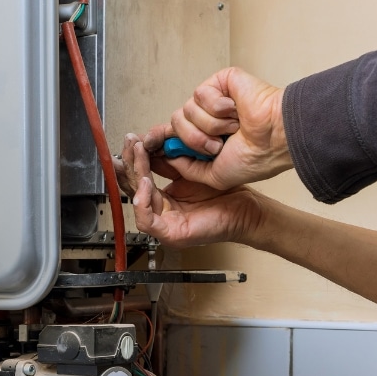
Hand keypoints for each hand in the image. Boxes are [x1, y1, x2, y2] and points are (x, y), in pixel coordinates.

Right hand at [128, 141, 264, 247]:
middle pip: (133, 188)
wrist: (246, 209)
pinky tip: (146, 182)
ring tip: (139, 155)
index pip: (139, 179)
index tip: (132, 140)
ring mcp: (165, 225)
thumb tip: (151, 144)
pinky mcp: (171, 235)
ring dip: (134, 175)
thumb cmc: (225, 193)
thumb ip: (170, 161)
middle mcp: (161, 212)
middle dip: (130, 162)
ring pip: (137, 201)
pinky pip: (146, 221)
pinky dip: (143, 201)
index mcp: (164, 199)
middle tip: (130, 143)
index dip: (133, 159)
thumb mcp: (191, 170)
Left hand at [142, 67, 292, 189]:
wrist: (274, 140)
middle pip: (175, 124)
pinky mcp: (220, 82)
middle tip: (218, 145)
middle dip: (193, 140)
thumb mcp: (214, 175)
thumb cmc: (255, 158)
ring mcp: (213, 99)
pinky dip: (218, 108)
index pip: (174, 134)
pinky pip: (200, 94)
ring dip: (210, 126)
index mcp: (206, 137)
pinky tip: (235, 110)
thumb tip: (168, 157)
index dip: (159, 137)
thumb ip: (188, 168)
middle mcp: (207, 118)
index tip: (147, 143)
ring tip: (232, 128)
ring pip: (186, 111)